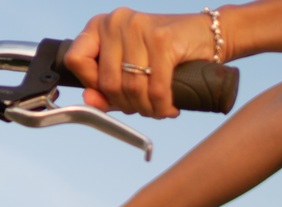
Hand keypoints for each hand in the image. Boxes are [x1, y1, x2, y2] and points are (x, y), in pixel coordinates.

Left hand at [66, 8, 222, 118]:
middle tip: (143, 108)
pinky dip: (161, 105)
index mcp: (101, 25)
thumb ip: (104, 88)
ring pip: (131, 87)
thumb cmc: (165, 54)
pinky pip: (155, 87)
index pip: (75, 60)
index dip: (90, 84)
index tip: (109, 93)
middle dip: (126, 104)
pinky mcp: (162, 39)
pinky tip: (168, 108)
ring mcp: (139, 27)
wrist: (206, 36)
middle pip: (107, 81)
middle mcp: (117, 21)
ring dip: (146, 108)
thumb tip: (88, 100)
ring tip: (157, 109)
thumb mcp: (128, 70)